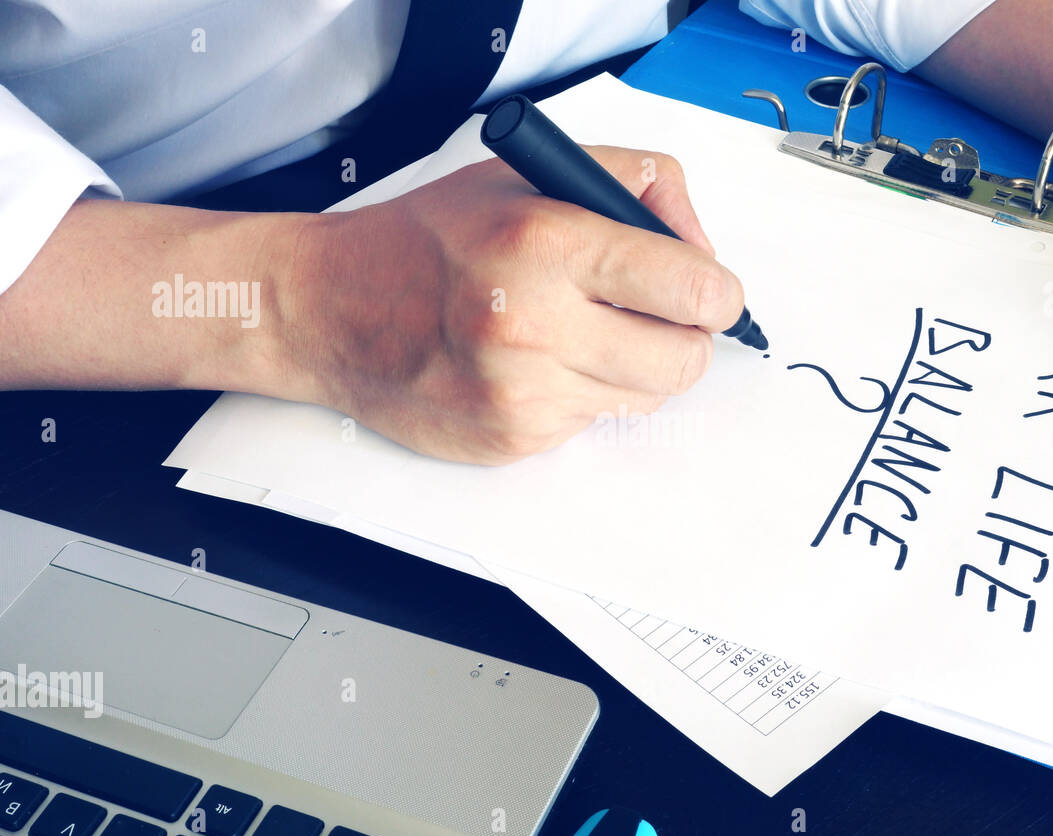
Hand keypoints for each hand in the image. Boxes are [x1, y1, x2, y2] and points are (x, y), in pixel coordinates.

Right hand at [275, 146, 743, 463]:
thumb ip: (633, 183)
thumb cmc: (429, 240)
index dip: (718, 292)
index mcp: (547, 243)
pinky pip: (592, 423)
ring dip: (634, 366)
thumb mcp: (529, 175)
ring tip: (583, 332)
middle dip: (685, 337)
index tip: (711, 293)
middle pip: (684, 360)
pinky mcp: (513, 440)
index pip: (691, 289)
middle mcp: (536, 325)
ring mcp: (523, 394)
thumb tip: (701, 247)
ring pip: (645, 397)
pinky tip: (535, 364)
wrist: (331, 310)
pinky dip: (581, 393)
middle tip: (659, 316)